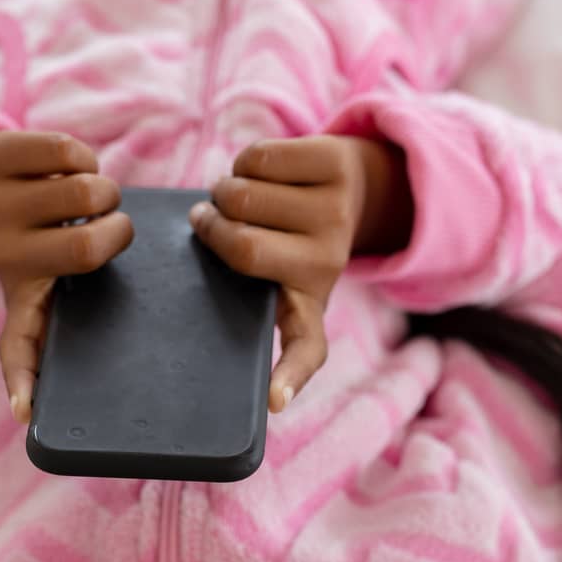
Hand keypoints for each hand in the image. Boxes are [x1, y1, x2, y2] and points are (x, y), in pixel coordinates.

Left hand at [0, 131, 133, 420]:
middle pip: (87, 246)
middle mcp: (1, 255)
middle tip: (112, 225)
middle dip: (118, 228)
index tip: (23, 413)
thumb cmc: (33, 250)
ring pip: (85, 190)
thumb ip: (49, 339)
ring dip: (105, 188)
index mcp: (19, 297)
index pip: (21, 346)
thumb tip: (30, 412)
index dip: (24, 378)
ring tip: (92, 197)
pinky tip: (70, 169)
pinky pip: (69, 153)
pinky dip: (84, 158)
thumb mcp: (39, 295)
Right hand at [187, 135, 411, 410]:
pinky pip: (258, 159)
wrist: (354, 188)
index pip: (305, 350)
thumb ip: (242, 295)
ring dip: (225, 188)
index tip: (275, 402)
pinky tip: (257, 172)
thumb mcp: (278, 283)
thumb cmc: (293, 243)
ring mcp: (335, 213)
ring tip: (235, 195)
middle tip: (207, 219)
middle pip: (239, 244)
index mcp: (309, 306)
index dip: (287, 376)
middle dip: (209, 223)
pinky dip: (243, 162)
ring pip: (241, 194)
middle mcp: (328, 265)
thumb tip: (208, 291)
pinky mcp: (334, 165)